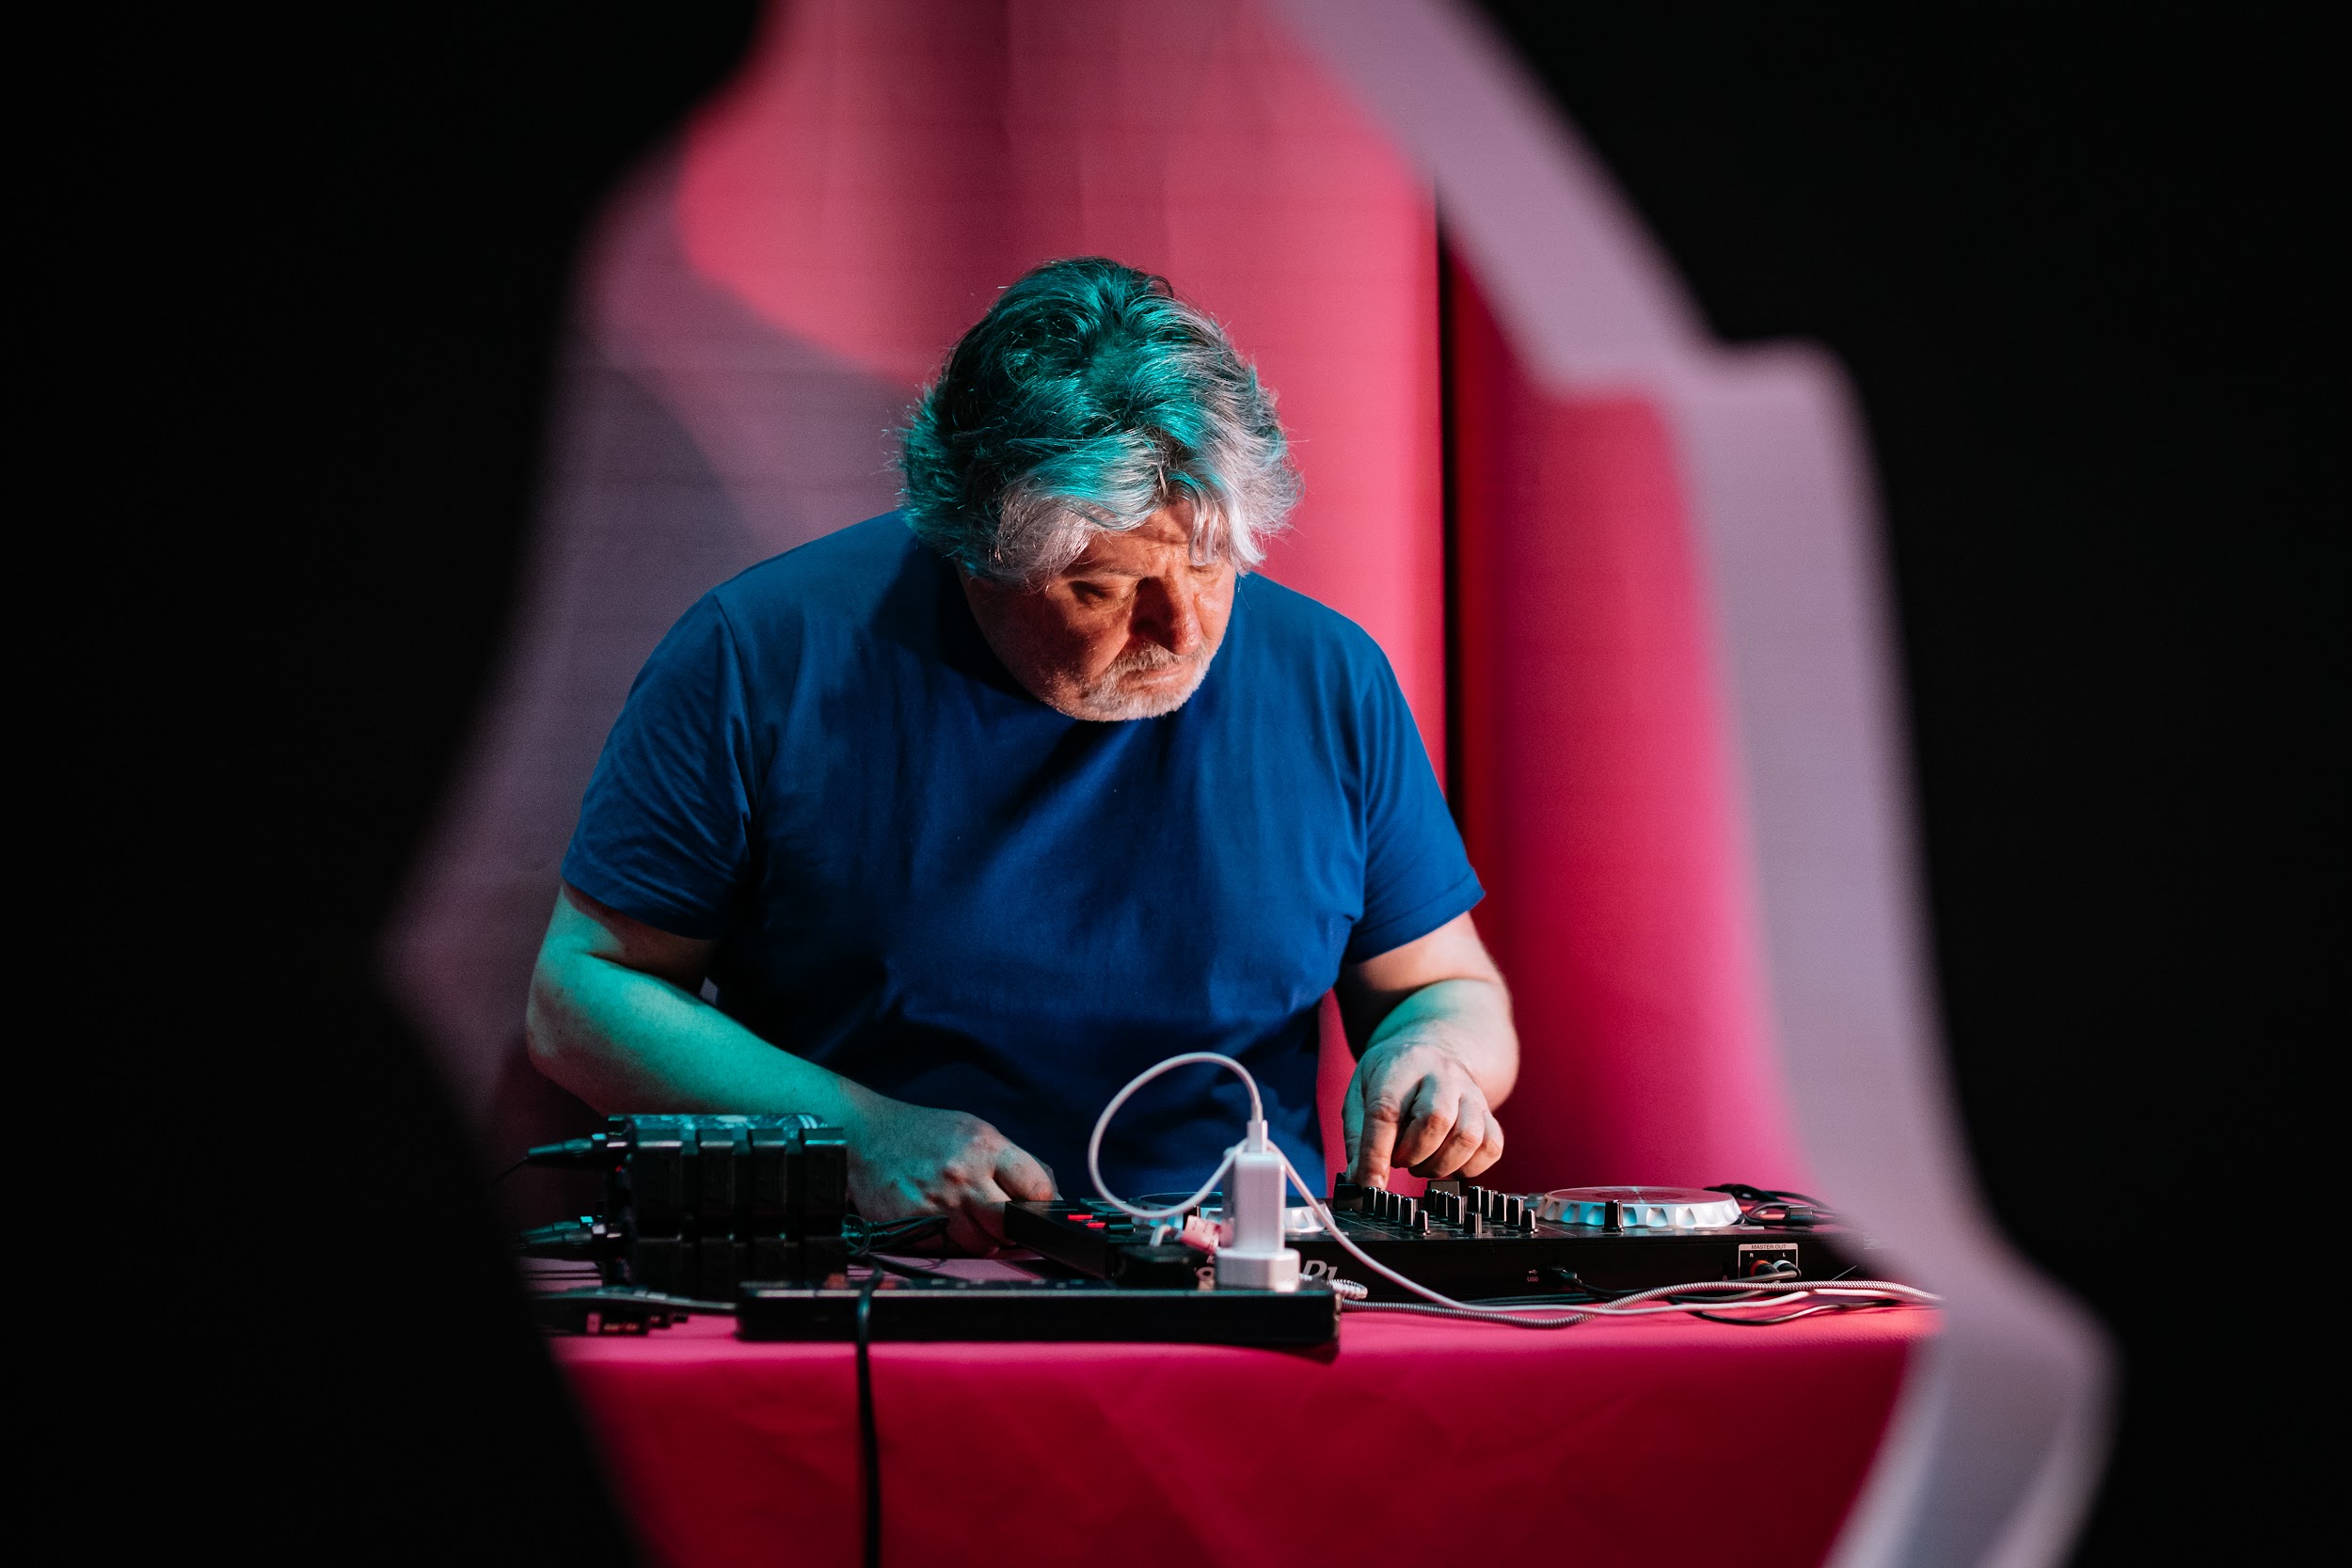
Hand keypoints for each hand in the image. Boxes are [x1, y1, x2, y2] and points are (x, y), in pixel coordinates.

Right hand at [841, 1093, 1055, 1252]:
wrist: (865, 1137)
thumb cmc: (926, 1134)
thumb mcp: (976, 1131)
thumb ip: (1014, 1162)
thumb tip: (1051, 1195)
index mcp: (985, 1147)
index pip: (1037, 1189)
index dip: (1043, 1203)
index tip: (1038, 1208)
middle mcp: (962, 1176)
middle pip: (1011, 1225)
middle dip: (1014, 1228)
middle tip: (1005, 1220)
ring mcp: (937, 1205)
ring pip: (983, 1245)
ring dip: (983, 1238)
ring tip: (968, 1216)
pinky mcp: (913, 1228)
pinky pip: (951, 1250)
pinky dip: (954, 1242)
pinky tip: (944, 1220)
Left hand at [1343, 1036, 1504, 1186]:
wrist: (1433, 1051)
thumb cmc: (1393, 1078)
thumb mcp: (1361, 1093)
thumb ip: (1357, 1136)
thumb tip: (1361, 1179)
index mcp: (1402, 1065)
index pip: (1387, 1111)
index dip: (1376, 1154)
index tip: (1369, 1184)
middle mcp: (1443, 1074)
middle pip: (1435, 1120)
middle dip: (1411, 1154)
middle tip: (1398, 1158)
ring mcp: (1471, 1092)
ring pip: (1468, 1136)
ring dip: (1439, 1164)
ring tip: (1420, 1161)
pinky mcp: (1489, 1113)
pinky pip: (1491, 1147)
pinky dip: (1468, 1167)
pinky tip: (1447, 1161)